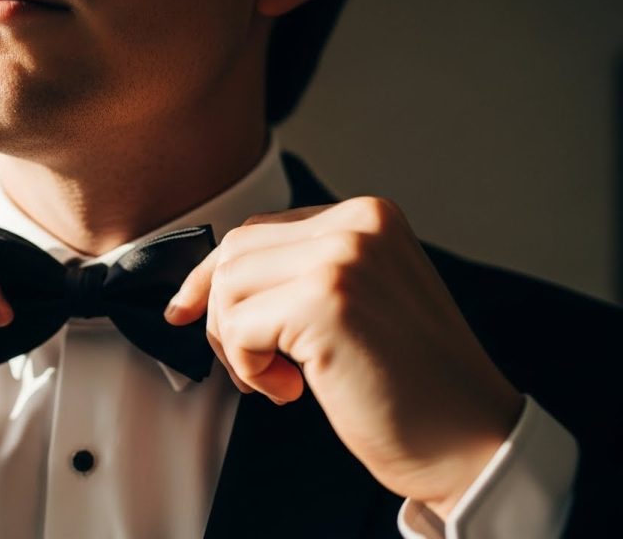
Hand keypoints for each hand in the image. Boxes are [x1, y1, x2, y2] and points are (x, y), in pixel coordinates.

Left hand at [165, 197, 522, 516]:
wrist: (470, 438)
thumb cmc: (412, 384)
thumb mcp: (359, 301)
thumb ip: (302, 272)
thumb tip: (213, 279)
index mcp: (368, 216)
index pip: (257, 230)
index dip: (212, 276)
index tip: (184, 310)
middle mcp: (357, 224)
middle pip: (234, 252)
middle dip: (221, 315)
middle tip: (252, 367)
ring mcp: (343, 258)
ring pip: (228, 287)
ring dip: (236, 346)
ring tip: (281, 380)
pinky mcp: (326, 302)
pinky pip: (237, 326)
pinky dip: (248, 367)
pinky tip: (291, 390)